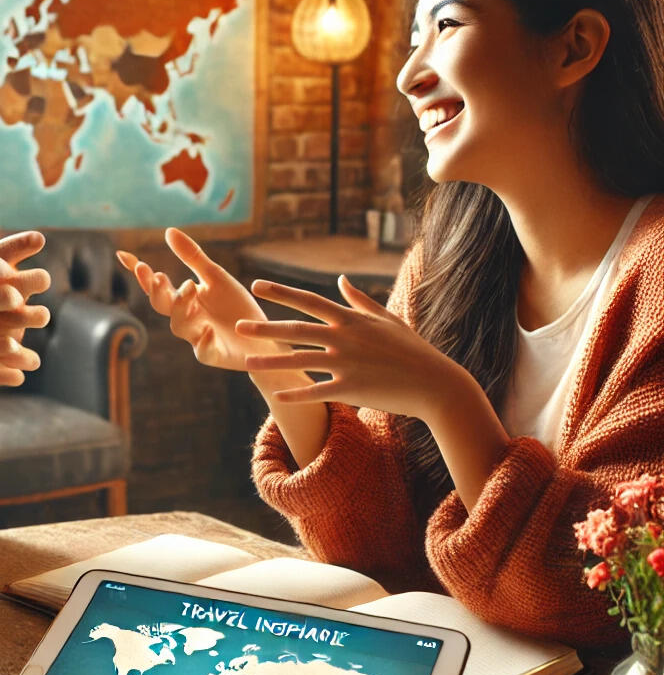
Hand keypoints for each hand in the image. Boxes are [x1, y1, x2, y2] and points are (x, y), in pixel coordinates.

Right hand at [117, 227, 279, 370]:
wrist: (263, 337)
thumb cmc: (236, 307)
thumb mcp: (215, 277)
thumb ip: (192, 258)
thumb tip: (168, 230)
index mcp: (184, 299)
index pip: (156, 286)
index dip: (140, 273)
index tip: (123, 255)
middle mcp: (186, 319)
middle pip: (163, 306)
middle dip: (158, 291)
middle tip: (159, 276)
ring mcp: (197, 338)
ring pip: (179, 326)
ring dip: (181, 308)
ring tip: (189, 288)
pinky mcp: (214, 355)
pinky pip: (204, 351)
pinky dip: (204, 341)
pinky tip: (207, 329)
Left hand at [239, 274, 463, 422]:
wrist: (436, 384)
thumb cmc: (412, 351)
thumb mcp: (388, 319)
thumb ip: (360, 300)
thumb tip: (341, 279)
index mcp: (351, 319)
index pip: (308, 301)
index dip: (281, 292)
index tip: (256, 285)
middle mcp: (345, 338)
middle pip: (296, 330)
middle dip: (265, 327)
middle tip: (239, 326)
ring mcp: (347, 363)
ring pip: (300, 361)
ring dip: (271, 362)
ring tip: (247, 363)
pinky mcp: (352, 389)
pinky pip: (317, 392)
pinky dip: (296, 394)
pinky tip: (275, 395)